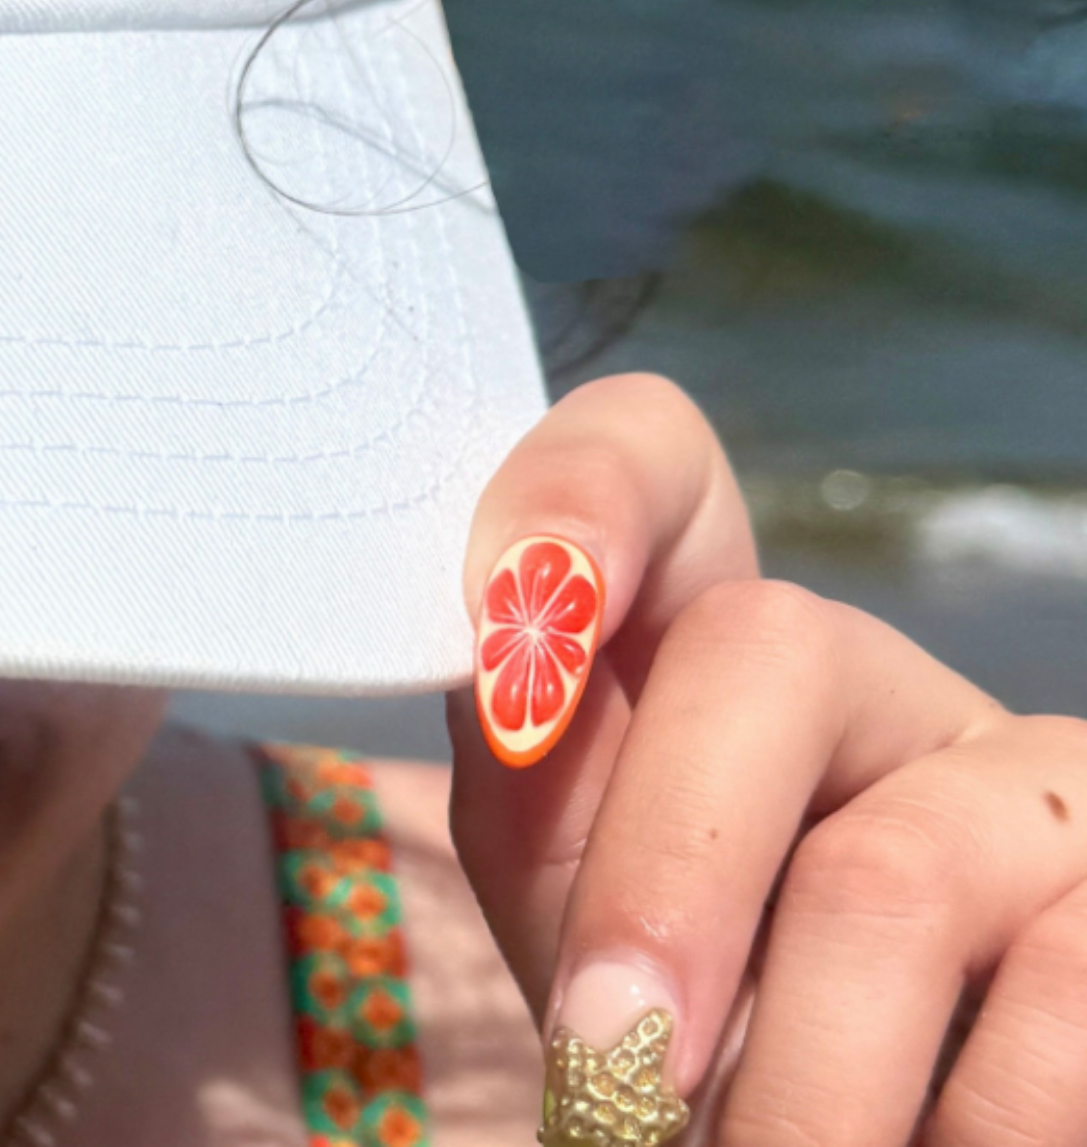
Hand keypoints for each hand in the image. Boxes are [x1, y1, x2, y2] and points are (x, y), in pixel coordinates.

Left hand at [450, 373, 1086, 1145]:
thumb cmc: (699, 1044)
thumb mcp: (587, 917)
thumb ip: (540, 794)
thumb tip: (512, 677)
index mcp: (706, 651)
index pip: (655, 459)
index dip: (580, 489)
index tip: (506, 619)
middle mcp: (877, 674)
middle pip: (760, 651)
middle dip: (662, 881)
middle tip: (609, 1070)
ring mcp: (1035, 780)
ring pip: (889, 874)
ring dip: (796, 1077)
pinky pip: (1047, 1010)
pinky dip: (944, 1132)